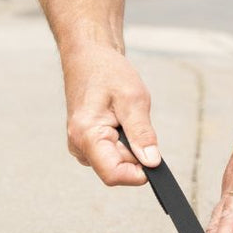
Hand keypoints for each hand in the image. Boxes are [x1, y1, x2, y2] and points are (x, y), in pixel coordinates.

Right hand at [62, 46, 159, 186]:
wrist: (89, 58)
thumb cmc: (108, 72)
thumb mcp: (133, 98)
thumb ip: (142, 133)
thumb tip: (152, 162)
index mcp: (86, 136)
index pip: (113, 174)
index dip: (138, 173)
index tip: (154, 158)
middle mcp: (79, 146)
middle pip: (117, 168)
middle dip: (135, 151)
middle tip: (136, 121)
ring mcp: (81, 146)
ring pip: (116, 161)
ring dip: (129, 144)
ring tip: (125, 116)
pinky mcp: (87, 143)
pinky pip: (112, 152)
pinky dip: (123, 139)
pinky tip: (118, 119)